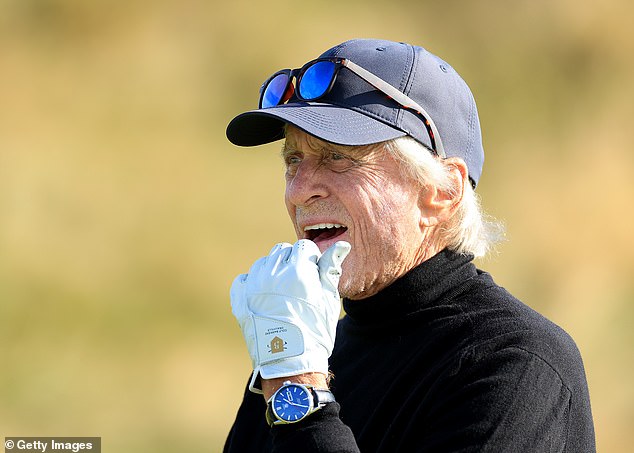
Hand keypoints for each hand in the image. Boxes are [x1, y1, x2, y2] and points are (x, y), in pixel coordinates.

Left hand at [231, 239, 350, 392]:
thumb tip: (341, 244)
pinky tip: (264, 298)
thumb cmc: (316, 332)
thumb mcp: (329, 299)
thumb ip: (331, 267)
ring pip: (264, 263)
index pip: (303, 246)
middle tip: (299, 285)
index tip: (314, 275)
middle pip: (282, 250)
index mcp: (297, 270)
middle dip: (292, 261)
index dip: (311, 259)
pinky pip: (244, 279)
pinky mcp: (240, 300)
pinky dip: (253, 283)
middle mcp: (272, 273)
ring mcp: (253, 286)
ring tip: (282, 293)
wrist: (291, 365)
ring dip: (273, 271)